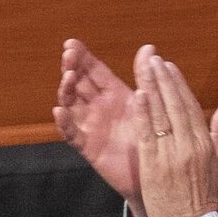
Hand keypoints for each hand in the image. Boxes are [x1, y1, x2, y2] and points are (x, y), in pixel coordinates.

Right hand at [55, 40, 144, 197]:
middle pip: (77, 83)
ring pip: (70, 104)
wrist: (157, 173)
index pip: (93, 70)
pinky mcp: (88, 147)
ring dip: (66, 90)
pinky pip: (72, 134)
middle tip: (68, 56)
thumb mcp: (149, 104)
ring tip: (68, 79)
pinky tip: (60, 112)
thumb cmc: (154, 136)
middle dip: (70, 68)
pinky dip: (65, 123)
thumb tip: (149, 47)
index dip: (81, 57)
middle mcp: (99, 107)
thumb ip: (145, 77)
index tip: (71, 43)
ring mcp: (91, 126)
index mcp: (113, 93)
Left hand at [128, 48, 217, 216]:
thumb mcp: (217, 164)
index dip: (179, 84)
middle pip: (175, 105)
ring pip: (161, 114)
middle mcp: (189, 145)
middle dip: (164, 79)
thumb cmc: (201, 198)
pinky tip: (139, 95)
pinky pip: (147, 134)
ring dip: (153, 88)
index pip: (190, 107)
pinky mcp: (153, 165)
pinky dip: (143, 114)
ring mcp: (170, 154)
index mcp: (204, 144)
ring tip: (145, 67)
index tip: (169, 66)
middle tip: (154, 58)